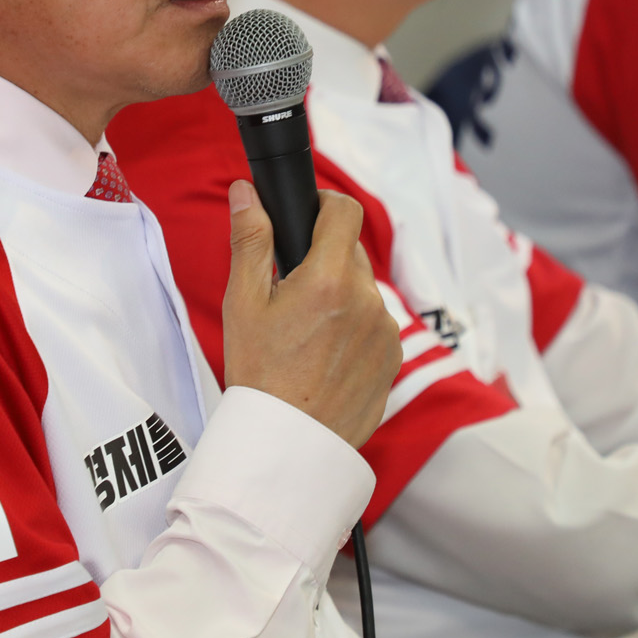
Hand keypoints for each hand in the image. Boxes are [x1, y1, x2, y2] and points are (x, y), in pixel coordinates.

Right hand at [221, 181, 400, 447]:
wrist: (288, 445)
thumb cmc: (260, 375)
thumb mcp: (243, 304)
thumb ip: (249, 240)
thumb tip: (246, 192)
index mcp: (329, 279)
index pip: (343, 210)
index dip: (323, 205)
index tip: (305, 220)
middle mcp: (367, 299)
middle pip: (350, 252)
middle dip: (322, 260)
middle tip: (290, 294)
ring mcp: (385, 330)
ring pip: (362, 289)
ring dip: (339, 295)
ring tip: (305, 334)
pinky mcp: (394, 357)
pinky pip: (375, 323)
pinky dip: (354, 328)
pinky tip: (325, 356)